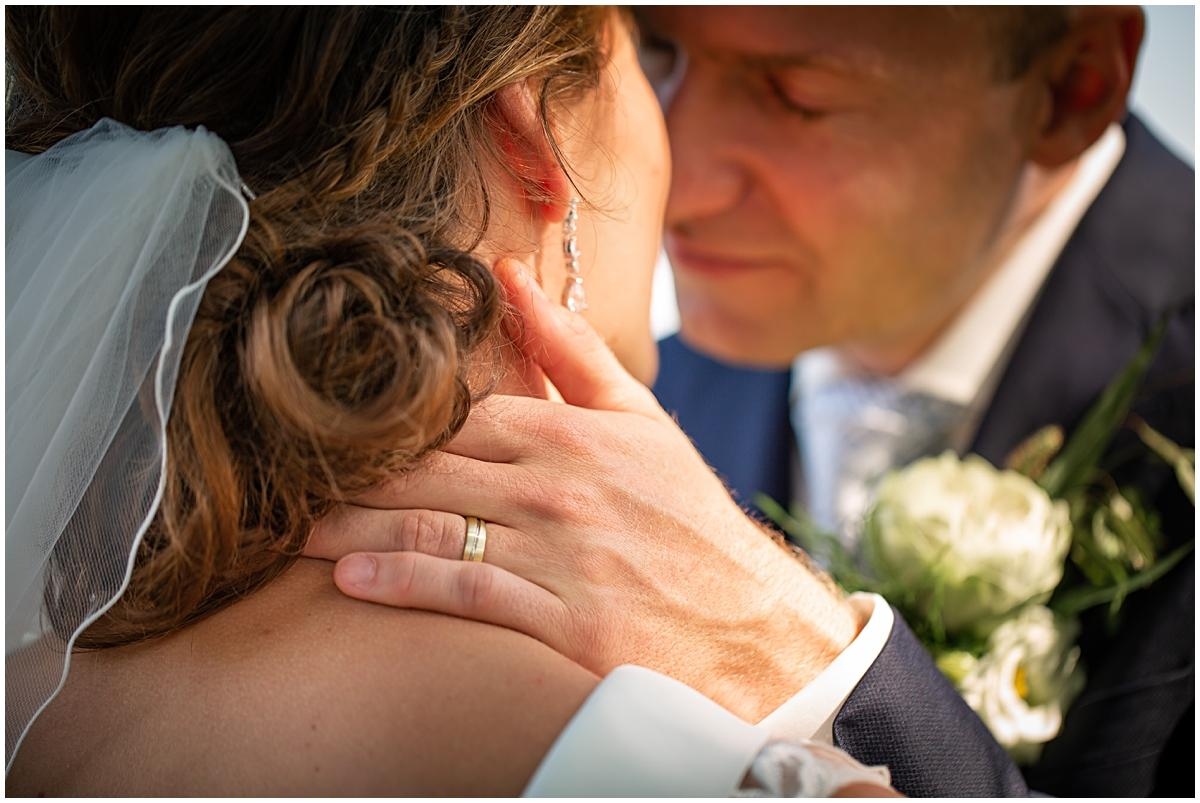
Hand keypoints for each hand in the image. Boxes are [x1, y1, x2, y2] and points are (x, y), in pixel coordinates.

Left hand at [306, 259, 861, 720]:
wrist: (754, 625)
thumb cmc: (687, 520)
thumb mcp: (642, 422)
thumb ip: (571, 350)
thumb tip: (513, 272)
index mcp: (572, 435)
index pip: (456, 416)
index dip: (384, 423)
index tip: (325, 426)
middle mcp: (560, 489)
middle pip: (427, 470)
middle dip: (350, 476)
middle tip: (283, 479)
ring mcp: (561, 557)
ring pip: (431, 529)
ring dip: (352, 529)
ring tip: (294, 532)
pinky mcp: (565, 623)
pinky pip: (465, 593)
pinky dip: (401, 583)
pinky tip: (351, 579)